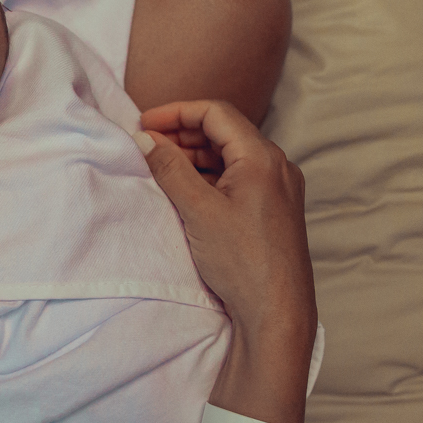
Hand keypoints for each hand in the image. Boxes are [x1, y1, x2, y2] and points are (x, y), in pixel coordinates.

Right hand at [137, 100, 315, 335]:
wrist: (276, 310)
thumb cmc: (243, 261)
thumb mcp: (198, 210)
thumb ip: (170, 169)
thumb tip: (146, 139)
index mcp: (262, 157)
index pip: (215, 113)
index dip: (176, 112)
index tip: (144, 123)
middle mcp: (276, 166)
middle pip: (224, 131)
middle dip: (182, 133)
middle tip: (146, 145)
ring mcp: (278, 188)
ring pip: (230, 156)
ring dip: (194, 155)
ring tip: (159, 168)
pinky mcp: (273, 209)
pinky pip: (237, 178)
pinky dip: (209, 176)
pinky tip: (185, 190)